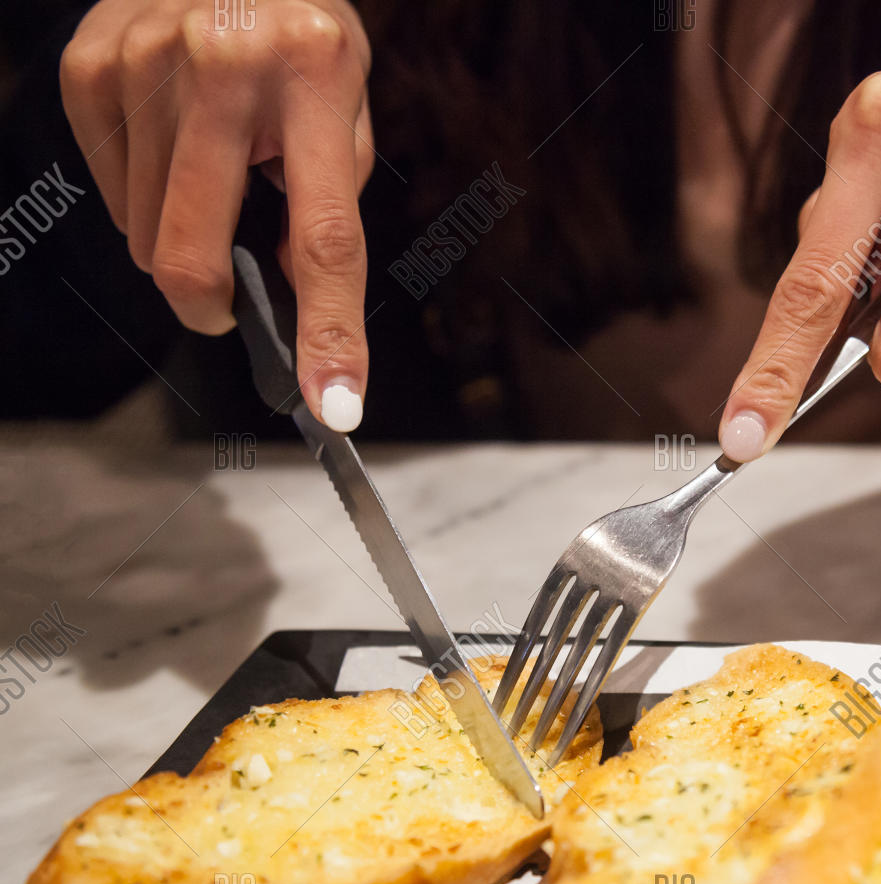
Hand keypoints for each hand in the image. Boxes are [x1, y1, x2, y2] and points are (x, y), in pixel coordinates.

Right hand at [60, 0, 373, 428]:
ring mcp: (144, 59)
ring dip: (182, 231)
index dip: (330, 330)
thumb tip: (291, 293)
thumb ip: (328, 196)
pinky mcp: (89, 64)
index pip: (326, 235)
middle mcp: (224, 62)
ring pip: (148, 229)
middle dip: (207, 305)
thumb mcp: (346, 100)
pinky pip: (112, 187)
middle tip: (223, 307)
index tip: (335, 406)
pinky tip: (172, 143)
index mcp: (314, 71)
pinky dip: (143, 193)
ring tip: (215, 166)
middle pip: (194, 252)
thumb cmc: (298, 36)